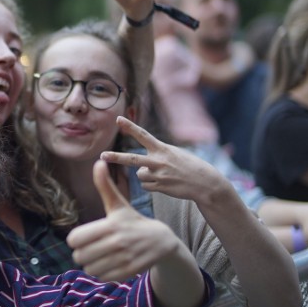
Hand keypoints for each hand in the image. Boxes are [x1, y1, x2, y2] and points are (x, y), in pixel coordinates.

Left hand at [67, 160, 179, 280]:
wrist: (162, 241)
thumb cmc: (133, 220)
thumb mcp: (118, 204)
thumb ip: (105, 185)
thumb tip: (98, 161)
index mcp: (111, 225)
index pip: (75, 239)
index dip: (75, 240)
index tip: (83, 238)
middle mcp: (117, 243)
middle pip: (79, 256)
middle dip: (82, 254)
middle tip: (90, 249)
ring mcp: (124, 259)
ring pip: (89, 269)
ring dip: (91, 265)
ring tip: (99, 257)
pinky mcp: (129, 272)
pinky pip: (102, 277)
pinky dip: (102, 273)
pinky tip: (109, 264)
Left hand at [100, 116, 233, 207]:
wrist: (206, 183)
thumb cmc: (189, 166)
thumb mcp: (175, 153)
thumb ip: (156, 156)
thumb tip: (138, 169)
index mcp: (162, 149)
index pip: (142, 135)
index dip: (129, 127)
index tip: (117, 119)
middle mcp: (159, 161)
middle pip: (132, 159)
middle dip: (116, 157)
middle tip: (102, 155)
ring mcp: (159, 175)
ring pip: (139, 175)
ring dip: (145, 175)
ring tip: (162, 174)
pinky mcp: (160, 187)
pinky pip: (146, 186)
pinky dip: (151, 185)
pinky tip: (164, 183)